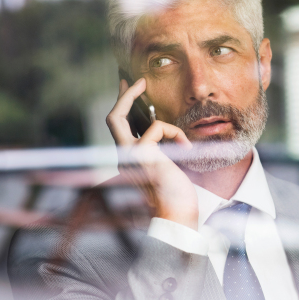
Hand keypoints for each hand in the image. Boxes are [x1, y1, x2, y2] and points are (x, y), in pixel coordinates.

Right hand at [106, 78, 198, 229]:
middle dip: (123, 95)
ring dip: (141, 106)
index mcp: (131, 160)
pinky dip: (175, 133)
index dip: (125, 108)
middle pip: (112, 118)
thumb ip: (162, 150)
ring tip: (165, 117)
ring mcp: (129, 156)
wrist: (178, 219)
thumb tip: (164, 129)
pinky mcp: (141, 154)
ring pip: (119, 116)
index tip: (131, 89)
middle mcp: (124, 157)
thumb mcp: (169, 168)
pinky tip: (187, 148)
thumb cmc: (176, 199)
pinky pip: (158, 127)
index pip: (122, 130)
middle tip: (135, 80)